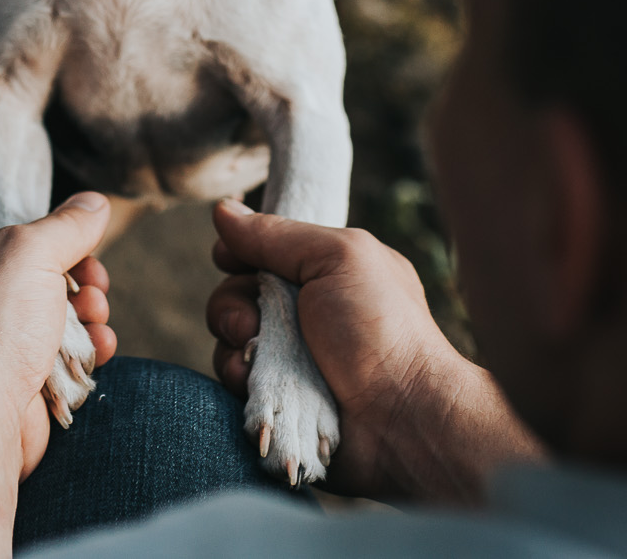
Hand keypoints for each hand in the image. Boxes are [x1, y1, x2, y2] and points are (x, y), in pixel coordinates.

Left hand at [0, 195, 114, 480]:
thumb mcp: (31, 251)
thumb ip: (67, 223)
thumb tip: (93, 204)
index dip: (27, 210)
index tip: (64, 221)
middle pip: (26, 260)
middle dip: (73, 267)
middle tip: (92, 275)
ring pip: (45, 305)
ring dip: (84, 307)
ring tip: (95, 312)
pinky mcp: (5, 374)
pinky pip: (51, 347)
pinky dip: (80, 345)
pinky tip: (98, 344)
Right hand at [207, 199, 538, 501]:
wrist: (402, 419)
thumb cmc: (379, 330)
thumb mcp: (336, 259)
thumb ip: (278, 235)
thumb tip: (224, 208)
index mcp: (328, 270)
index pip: (265, 250)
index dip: (239, 253)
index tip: (229, 259)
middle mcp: (307, 310)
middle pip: (239, 293)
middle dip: (231, 305)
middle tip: (250, 326)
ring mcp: (293, 356)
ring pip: (232, 339)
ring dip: (232, 346)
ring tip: (252, 363)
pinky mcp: (281, 396)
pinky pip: (238, 380)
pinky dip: (237, 379)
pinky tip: (250, 387)